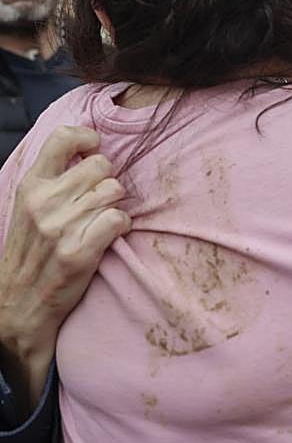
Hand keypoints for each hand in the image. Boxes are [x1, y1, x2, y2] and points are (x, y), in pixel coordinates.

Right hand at [0, 126, 129, 413]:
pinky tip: (110, 234)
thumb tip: (90, 147)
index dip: (87, 138)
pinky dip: (121, 225)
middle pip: (102, 165)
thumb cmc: (33, 250)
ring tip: (101, 220)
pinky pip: (120, 218)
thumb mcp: (30, 206)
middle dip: (107, 180)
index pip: (63, 138)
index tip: (93, 149)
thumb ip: (55, 178)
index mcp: (31, 186)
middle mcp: (45, 202)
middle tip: (98, 200)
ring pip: (114, 190)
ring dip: (115, 204)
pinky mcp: (80, 251)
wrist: (19, 305)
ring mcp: (61, 227)